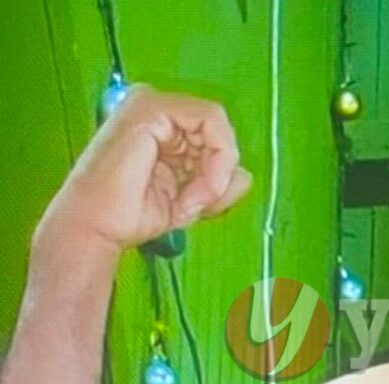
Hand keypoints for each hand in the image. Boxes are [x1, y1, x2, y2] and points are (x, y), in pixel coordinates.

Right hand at [36, 84, 250, 252]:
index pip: (214, 137)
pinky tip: (196, 189)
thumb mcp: (192, 200)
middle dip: (218, 174)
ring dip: (215, 172)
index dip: (220, 171)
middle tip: (197, 204)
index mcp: (164, 128)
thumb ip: (220, 185)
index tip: (203, 203)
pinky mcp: (152, 107)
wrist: (96, 226)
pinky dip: (216, 159)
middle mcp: (158, 112)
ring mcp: (153, 104)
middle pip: (218, 132)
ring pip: (218, 126)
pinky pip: (211, 120)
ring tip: (191, 201)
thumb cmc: (132, 214)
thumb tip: (245, 175)